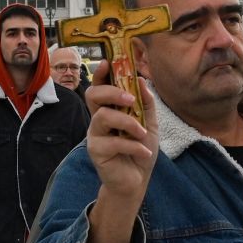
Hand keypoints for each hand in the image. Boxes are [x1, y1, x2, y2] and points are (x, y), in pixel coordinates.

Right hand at [85, 61, 158, 201]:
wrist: (137, 180)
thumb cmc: (140, 149)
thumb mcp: (149, 125)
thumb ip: (146, 104)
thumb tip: (142, 80)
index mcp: (110, 110)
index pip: (100, 87)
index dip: (101, 74)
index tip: (109, 62)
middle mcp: (99, 119)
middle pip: (93, 95)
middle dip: (112, 92)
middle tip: (131, 99)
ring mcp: (95, 135)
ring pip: (103, 117)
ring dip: (128, 123)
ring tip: (142, 133)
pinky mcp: (96, 151)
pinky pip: (114, 142)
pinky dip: (134, 146)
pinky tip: (144, 152)